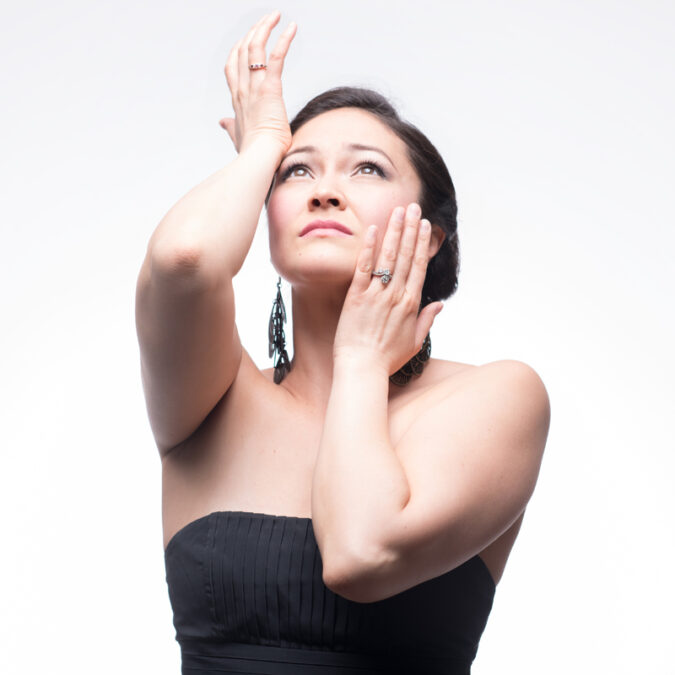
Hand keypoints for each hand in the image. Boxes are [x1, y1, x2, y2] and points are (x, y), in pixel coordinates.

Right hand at [219, 11, 296, 155]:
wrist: (259, 159)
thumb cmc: (253, 152)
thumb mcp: (238, 136)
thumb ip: (231, 127)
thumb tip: (223, 123)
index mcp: (237, 100)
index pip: (233, 67)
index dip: (238, 50)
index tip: (246, 39)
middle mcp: (243, 89)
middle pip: (242, 51)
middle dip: (252, 32)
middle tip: (264, 20)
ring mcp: (255, 88)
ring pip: (255, 48)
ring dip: (264, 28)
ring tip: (275, 15)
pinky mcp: (270, 89)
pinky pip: (276, 57)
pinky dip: (284, 40)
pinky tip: (291, 27)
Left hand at [333, 203, 443, 375]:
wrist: (362, 369)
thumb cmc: (387, 359)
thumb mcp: (414, 342)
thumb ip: (427, 321)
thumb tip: (439, 305)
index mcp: (411, 304)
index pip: (419, 266)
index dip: (422, 243)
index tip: (425, 225)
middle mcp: (396, 295)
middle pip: (406, 256)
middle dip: (410, 229)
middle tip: (413, 207)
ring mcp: (376, 295)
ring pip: (388, 257)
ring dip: (394, 232)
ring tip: (398, 211)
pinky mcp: (356, 297)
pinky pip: (363, 268)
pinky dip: (369, 248)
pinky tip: (374, 230)